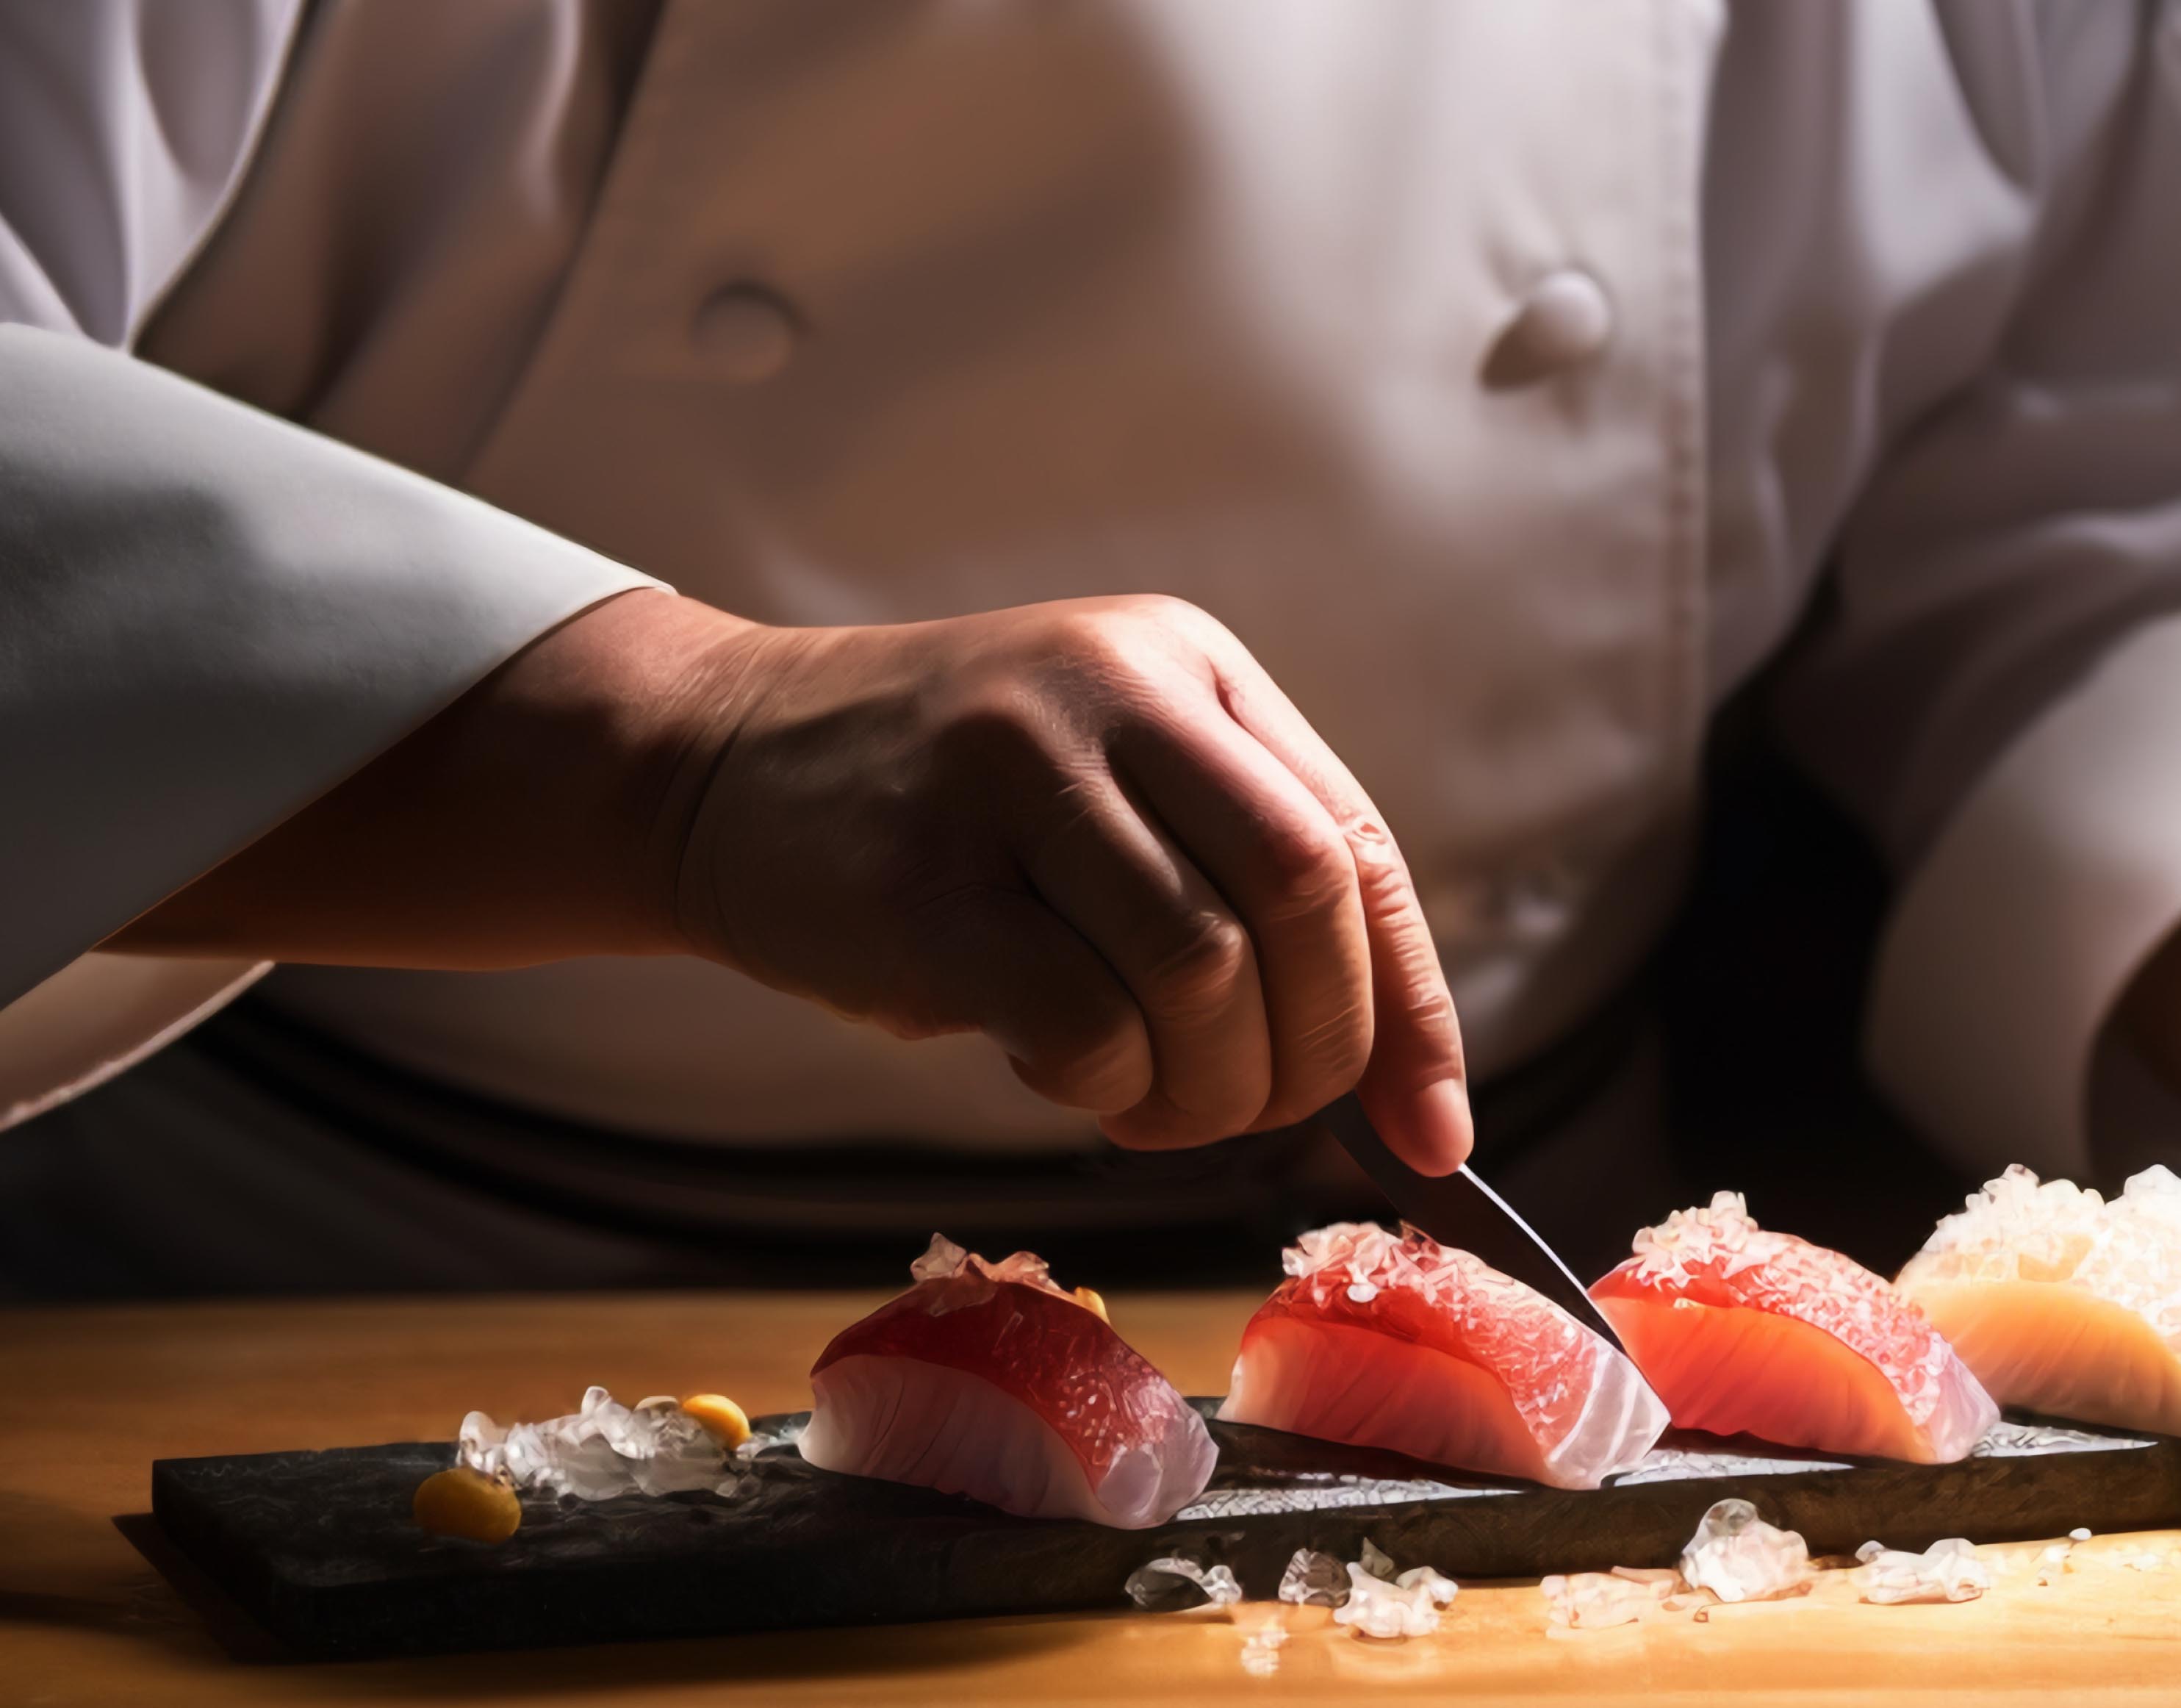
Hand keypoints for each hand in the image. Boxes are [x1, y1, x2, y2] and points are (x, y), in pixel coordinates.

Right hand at [113, 590, 1472, 1168]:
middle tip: (1256, 1117)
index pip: (1357, 850)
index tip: (1437, 1135)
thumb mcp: (1115, 793)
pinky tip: (1061, 1075)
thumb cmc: (951, 822)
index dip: (1415, 1011)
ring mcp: (1014, 769)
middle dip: (1312, 1053)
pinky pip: (1083, 1021)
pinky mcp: (924, 876)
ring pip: (1202, 968)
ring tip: (1150, 1105)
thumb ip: (1248, 893)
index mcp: (1191, 666)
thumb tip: (1412, 1097)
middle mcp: (1117, 688)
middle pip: (1303, 896)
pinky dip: (1102, 1085)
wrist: (714, 761)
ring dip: (1204, 1087)